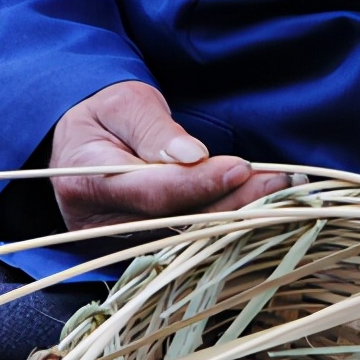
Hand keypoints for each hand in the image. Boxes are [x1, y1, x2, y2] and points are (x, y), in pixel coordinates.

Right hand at [49, 81, 289, 230]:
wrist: (82, 142)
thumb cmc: (105, 116)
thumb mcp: (126, 105)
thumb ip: (156, 130)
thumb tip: (194, 156)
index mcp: (84, 183)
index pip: (151, 193)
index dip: (200, 184)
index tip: (242, 167)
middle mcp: (97, 226)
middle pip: (174, 224)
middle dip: (231, 202)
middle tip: (277, 179)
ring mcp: (116, 248)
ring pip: (186, 240)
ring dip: (236, 216)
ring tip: (276, 189)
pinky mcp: (137, 254)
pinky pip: (186, 244)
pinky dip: (223, 225)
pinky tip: (256, 206)